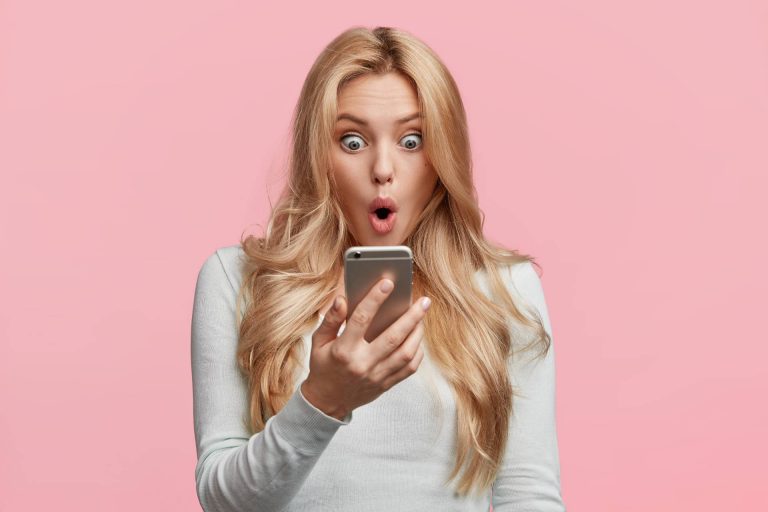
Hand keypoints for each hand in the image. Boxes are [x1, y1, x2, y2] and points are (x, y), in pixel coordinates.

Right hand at [301, 278, 430, 419]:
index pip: (361, 319)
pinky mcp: (386, 384)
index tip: (388, 283)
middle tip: (424, 301)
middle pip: (393, 337)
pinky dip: (417, 352)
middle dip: (412, 316)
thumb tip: (342, 299)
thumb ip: (331, 320)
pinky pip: (409, 369)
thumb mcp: (319, 341)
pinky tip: (417, 339)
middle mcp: (362, 364)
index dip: (375, 299)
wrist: (327, 401)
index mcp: (343, 350)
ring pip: (406, 353)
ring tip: (422, 317)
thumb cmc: (323, 366)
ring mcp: (376, 376)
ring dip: (418, 333)